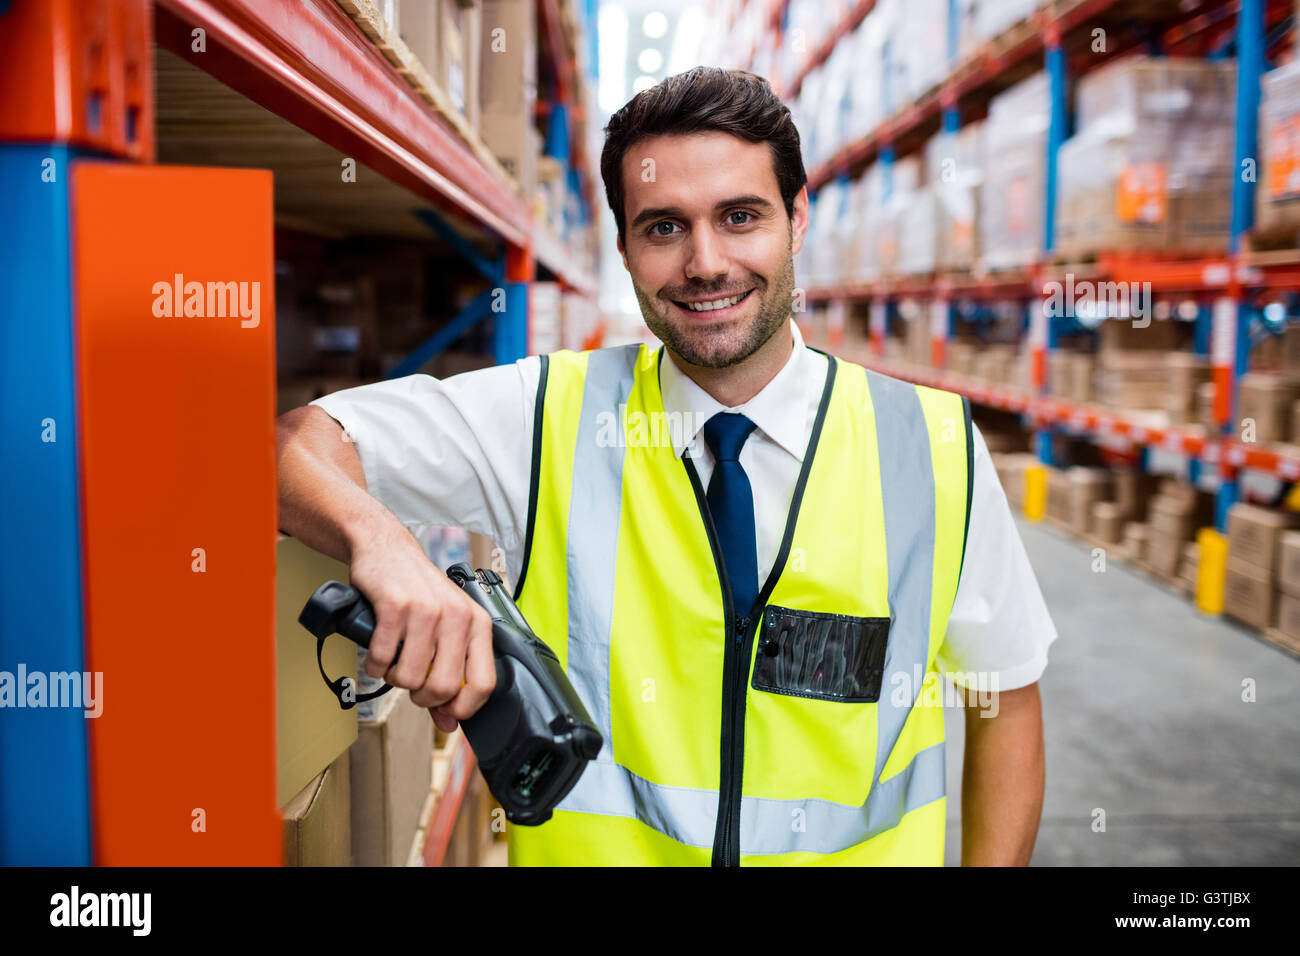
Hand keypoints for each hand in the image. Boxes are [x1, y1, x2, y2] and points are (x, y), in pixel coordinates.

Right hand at [348, 527, 494, 732]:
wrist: (387, 549)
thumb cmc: (419, 593)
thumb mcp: (445, 629)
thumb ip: (450, 675)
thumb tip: (450, 722)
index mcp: (477, 624)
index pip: (484, 683)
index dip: (464, 708)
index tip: (446, 711)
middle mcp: (457, 617)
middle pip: (442, 687)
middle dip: (420, 696)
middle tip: (411, 681)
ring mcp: (426, 610)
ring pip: (408, 678)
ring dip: (393, 677)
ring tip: (394, 658)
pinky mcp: (395, 606)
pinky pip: (381, 659)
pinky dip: (374, 664)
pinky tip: (377, 649)